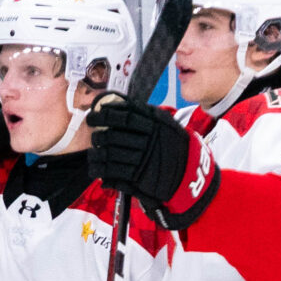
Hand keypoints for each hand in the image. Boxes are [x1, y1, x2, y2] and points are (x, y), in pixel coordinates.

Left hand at [86, 95, 217, 227]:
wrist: (188, 174)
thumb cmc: (174, 147)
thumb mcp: (165, 124)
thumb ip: (145, 113)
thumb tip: (118, 103)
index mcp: (155, 124)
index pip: (125, 115)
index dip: (107, 113)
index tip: (96, 113)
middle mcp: (148, 140)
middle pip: (113, 135)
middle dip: (98, 135)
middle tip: (94, 135)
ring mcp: (142, 159)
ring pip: (110, 154)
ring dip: (96, 154)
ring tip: (93, 154)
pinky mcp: (139, 177)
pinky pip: (113, 172)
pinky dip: (101, 170)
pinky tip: (96, 169)